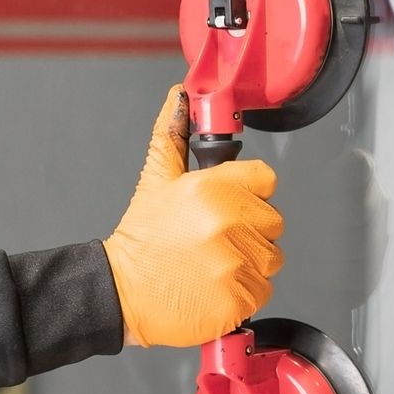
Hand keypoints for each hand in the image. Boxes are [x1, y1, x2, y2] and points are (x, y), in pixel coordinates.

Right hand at [103, 85, 283, 347]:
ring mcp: (234, 264)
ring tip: (213, 262)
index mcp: (210, 189)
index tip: (229, 203)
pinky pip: (262, 289)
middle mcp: (226, 224)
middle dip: (249, 228)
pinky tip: (215, 284)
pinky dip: (243, 290)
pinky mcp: (238, 298)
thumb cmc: (141, 239)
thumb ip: (172, 134)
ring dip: (249, 261)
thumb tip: (180, 96)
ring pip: (270, 256)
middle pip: (273, 220)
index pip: (265, 179)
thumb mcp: (154, 180)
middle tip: (213, 237)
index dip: (248, 191)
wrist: (121, 293)